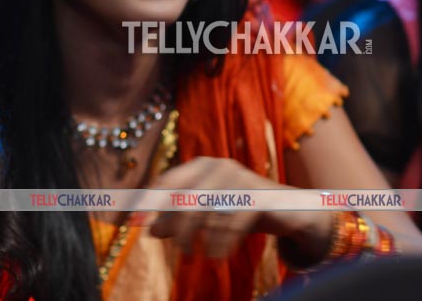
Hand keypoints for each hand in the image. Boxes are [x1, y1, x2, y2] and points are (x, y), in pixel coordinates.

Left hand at [146, 157, 334, 261]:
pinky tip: (215, 257)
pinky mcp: (258, 195)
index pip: (167, 181)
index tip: (135, 223)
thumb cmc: (238, 210)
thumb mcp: (206, 213)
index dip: (149, 203)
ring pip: (206, 210)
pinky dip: (220, 242)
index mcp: (200, 165)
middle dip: (173, 224)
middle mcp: (218, 166)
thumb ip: (178, 217)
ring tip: (191, 255)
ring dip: (195, 236)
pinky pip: (231, 222)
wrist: (287, 210)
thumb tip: (149, 230)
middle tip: (170, 245)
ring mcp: (239, 178)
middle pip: (184, 197)